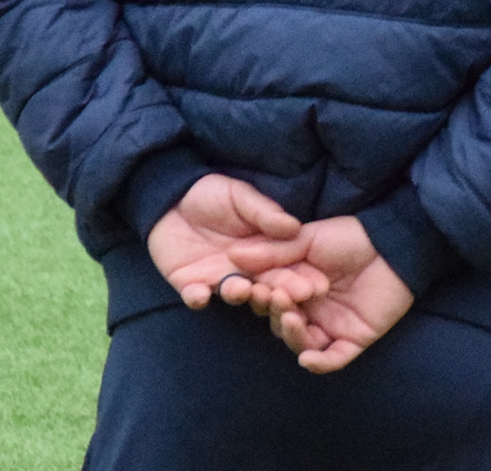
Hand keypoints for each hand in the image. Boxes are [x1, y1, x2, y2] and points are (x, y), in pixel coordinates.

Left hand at [146, 175, 310, 311]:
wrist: (171, 198)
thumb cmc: (212, 193)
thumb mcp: (241, 197)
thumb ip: (265, 213)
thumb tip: (294, 226)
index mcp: (263, 249)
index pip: (288, 266)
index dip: (302, 276)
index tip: (319, 284)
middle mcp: (245, 270)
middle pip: (266, 285)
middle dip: (280, 293)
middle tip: (294, 297)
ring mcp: (218, 278)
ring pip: (233, 293)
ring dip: (238, 294)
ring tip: (242, 289)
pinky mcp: (190, 284)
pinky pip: (195, 296)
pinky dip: (197, 297)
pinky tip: (200, 295)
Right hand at [236, 216, 414, 374]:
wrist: (393, 242)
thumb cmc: (350, 237)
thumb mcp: (308, 239)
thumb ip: (273, 251)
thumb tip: (232, 254)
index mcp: (294, 288)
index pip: (267, 301)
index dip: (258, 297)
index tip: (251, 288)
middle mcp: (309, 310)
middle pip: (281, 323)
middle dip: (277, 313)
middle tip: (279, 298)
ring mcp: (330, 326)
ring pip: (302, 342)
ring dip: (293, 334)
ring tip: (293, 316)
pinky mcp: (353, 338)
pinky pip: (333, 359)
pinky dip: (319, 362)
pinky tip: (308, 357)